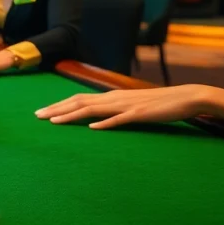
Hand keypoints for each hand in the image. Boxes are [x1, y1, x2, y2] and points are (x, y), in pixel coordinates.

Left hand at [35, 85, 212, 129]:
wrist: (186, 97)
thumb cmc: (158, 104)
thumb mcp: (131, 106)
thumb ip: (114, 110)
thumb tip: (96, 119)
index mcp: (111, 97)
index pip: (79, 99)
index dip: (59, 105)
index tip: (42, 112)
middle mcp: (114, 98)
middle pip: (79, 103)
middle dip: (56, 109)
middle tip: (37, 117)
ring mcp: (126, 106)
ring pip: (93, 110)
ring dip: (72, 115)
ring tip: (54, 122)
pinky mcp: (140, 114)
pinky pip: (120, 120)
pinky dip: (105, 123)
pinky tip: (92, 128)